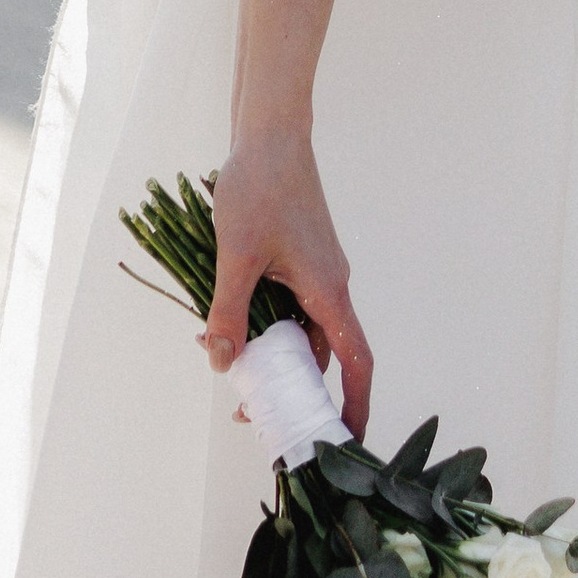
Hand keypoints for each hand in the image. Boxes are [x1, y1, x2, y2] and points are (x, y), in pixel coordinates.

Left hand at [207, 131, 373, 434]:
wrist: (269, 135)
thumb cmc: (259, 189)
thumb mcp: (235, 256)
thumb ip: (228, 313)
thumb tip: (221, 363)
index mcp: (329, 291)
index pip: (356, 362)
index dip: (355, 405)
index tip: (347, 442)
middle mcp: (330, 286)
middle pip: (322, 353)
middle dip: (292, 387)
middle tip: (252, 412)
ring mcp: (316, 272)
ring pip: (300, 329)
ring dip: (271, 352)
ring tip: (230, 368)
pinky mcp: (300, 258)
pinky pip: (289, 305)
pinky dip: (264, 322)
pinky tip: (226, 323)